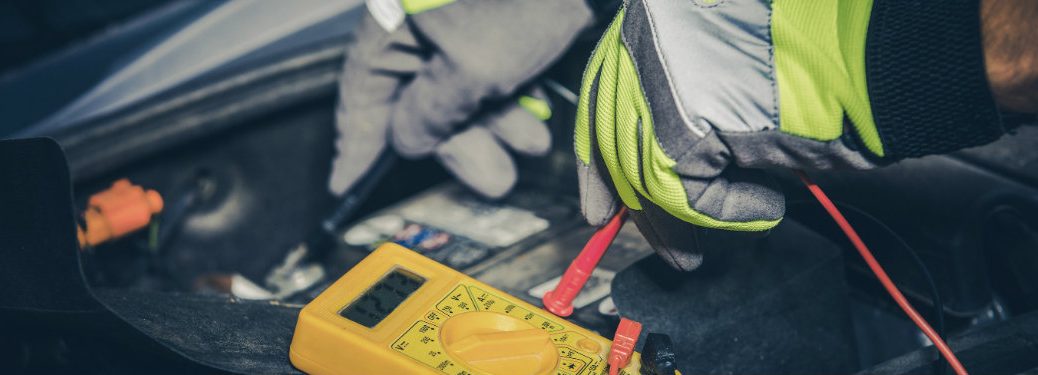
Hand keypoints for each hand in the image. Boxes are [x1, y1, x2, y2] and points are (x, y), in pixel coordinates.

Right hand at [330, 0, 592, 198]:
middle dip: (459, 141)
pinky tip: (538, 116)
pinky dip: (510, 98)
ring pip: (461, 85)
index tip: (346, 181)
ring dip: (495, 124)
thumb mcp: (473, 69)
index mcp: (394, 14)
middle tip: (491, 175)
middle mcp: (419, 13)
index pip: (363, 87)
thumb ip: (431, 114)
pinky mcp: (497, 16)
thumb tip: (408, 140)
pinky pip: (490, 68)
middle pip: (418, 94)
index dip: (357, 141)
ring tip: (530, 143)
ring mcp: (459, 15)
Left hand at [576, 0, 1007, 269]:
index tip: (598, 206)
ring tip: (699, 252)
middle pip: (619, 141)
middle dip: (640, 207)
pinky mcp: (682, 125)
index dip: (600, 160)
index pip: (602, 99)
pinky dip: (727, 214)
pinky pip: (687, 193)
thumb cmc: (822, 58)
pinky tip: (765, 207)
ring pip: (646, 171)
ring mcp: (659, 78)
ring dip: (680, 222)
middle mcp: (647, 42)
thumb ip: (684, 114)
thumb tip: (649, 187)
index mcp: (654, 22)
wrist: (876, 52)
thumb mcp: (732, 81)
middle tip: (667, 248)